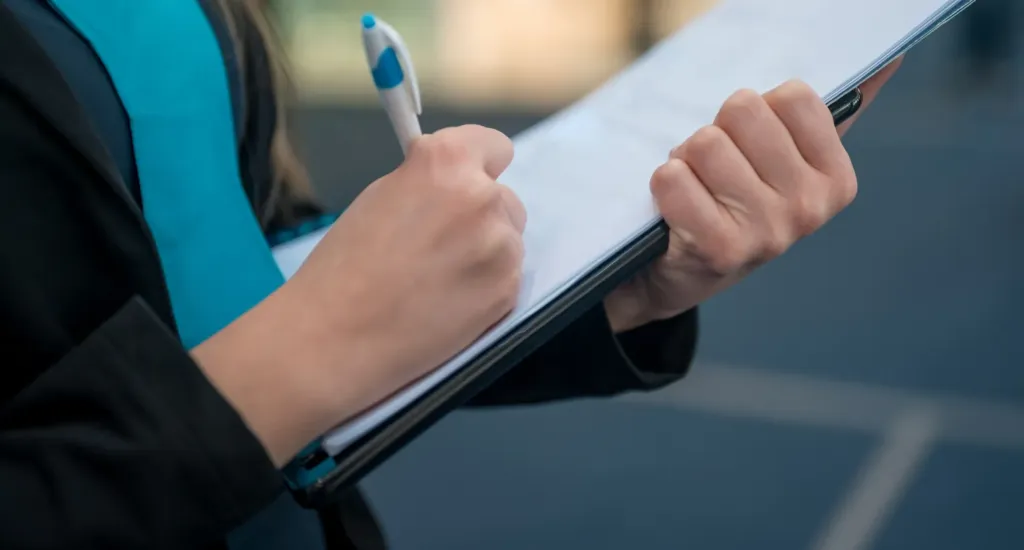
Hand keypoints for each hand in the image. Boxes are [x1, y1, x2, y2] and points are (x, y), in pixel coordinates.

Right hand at [194, 125, 525, 464]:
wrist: (337, 337)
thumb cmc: (344, 265)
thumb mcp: (380, 197)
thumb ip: (427, 183)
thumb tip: (451, 186)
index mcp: (447, 164)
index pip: (494, 146)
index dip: (477, 166)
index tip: (464, 183)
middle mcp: (484, 199)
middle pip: (504, 199)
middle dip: (480, 216)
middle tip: (440, 244)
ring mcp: (502, 249)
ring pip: (508, 240)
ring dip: (485, 253)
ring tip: (439, 279)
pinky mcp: (508, 292)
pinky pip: (506, 277)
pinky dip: (485, 287)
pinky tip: (448, 302)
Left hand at [604, 57, 901, 332]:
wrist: (682, 274)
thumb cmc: (734, 204)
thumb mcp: (784, 164)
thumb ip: (826, 116)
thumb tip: (889, 60)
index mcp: (836, 180)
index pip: (793, 96)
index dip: (755, 112)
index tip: (750, 149)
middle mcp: (810, 208)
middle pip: (743, 110)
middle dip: (717, 132)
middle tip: (714, 172)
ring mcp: (768, 232)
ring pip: (705, 142)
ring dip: (685, 159)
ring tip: (695, 191)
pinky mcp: (719, 249)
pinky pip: (673, 177)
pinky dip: (665, 184)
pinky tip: (676, 211)